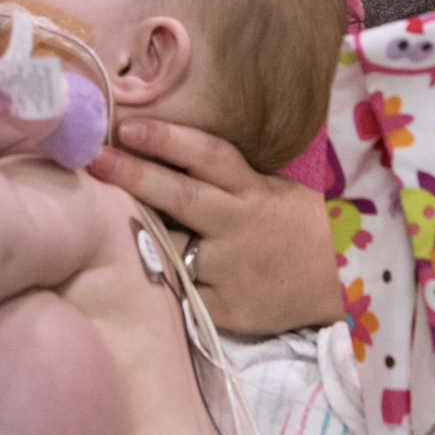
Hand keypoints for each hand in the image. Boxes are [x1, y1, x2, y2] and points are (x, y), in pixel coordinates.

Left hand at [87, 119, 341, 333]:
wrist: (340, 281)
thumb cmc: (294, 226)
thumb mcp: (266, 190)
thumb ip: (219, 180)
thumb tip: (155, 153)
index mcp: (251, 190)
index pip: (208, 156)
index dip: (168, 138)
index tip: (128, 126)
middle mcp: (238, 224)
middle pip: (181, 195)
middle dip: (135, 175)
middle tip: (94, 158)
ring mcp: (231, 268)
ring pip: (173, 248)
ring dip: (139, 233)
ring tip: (97, 220)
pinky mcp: (227, 308)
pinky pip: (182, 294)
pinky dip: (160, 282)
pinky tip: (128, 274)